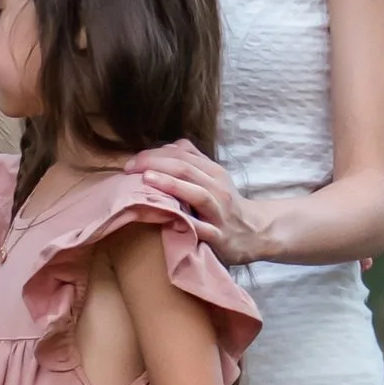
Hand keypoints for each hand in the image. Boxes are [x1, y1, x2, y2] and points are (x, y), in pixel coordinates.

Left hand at [130, 147, 247, 252]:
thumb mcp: (213, 178)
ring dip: (171, 185)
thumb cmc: (224, 203)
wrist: (254, 232)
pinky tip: (167, 217)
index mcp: (214, 172)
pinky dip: (187, 222)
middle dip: (155, 164)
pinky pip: (204, 229)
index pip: (182, 154)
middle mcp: (218, 189)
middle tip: (129, 168)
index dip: (154, 154)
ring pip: (197, 194)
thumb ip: (191, 160)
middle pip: (186, 169)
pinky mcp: (220, 237)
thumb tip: (166, 147)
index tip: (131, 162)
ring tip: (146, 179)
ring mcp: (219, 213)